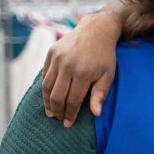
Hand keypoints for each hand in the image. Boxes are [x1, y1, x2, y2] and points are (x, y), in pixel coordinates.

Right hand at [41, 9, 122, 126]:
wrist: (96, 29)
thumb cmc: (105, 55)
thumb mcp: (108, 74)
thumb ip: (100, 94)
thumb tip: (95, 113)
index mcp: (83, 73)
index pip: (72, 101)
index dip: (69, 114)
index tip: (68, 123)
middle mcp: (67, 66)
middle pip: (56, 96)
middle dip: (57, 111)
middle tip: (59, 119)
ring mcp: (57, 58)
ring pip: (47, 86)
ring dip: (48, 102)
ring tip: (51, 112)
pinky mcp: (51, 52)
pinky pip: (45, 74)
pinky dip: (45, 87)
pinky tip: (48, 96)